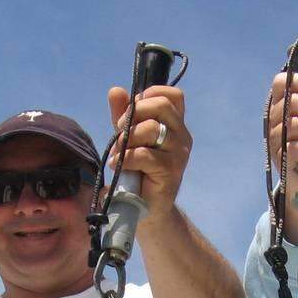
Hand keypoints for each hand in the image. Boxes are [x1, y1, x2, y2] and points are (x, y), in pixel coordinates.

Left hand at [107, 85, 191, 216]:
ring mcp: (179, 153)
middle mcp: (182, 135)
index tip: (133, 109)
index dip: (150, 94)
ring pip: (152, 128)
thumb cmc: (137, 169)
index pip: (172, 95)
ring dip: (127, 138)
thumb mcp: (128, 137)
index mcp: (175, 124)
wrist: (145, 206)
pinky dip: (126, 158)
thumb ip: (123, 114)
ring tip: (118, 151)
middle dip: (134, 113)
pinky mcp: (171, 171)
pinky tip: (118, 165)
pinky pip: (145, 154)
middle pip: (161, 105)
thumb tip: (116, 90)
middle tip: (120, 130)